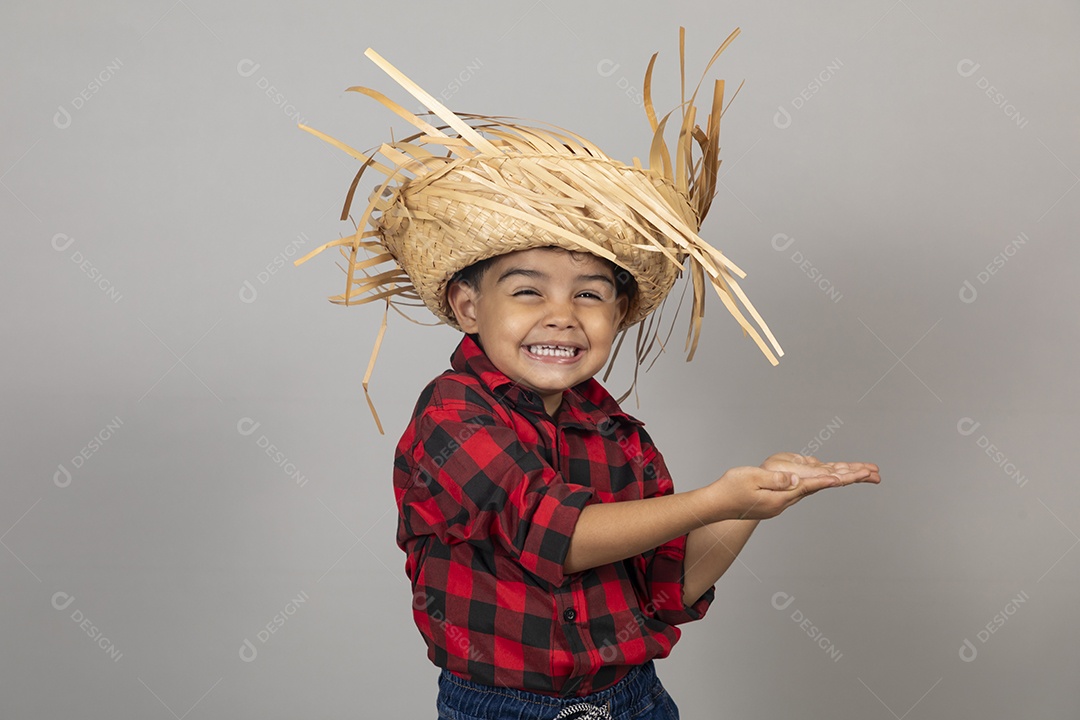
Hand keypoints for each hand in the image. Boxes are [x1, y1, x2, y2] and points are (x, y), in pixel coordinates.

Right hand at [701, 454, 879, 521]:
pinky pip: (807, 488)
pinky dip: (824, 481)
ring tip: (863, 473)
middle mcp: (786, 501)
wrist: (717, 505)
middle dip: (848, 478)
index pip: (809, 486)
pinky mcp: (779, 499)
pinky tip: (830, 478)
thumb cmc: (730, 490)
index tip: (846, 478)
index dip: (828, 480)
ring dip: (840, 478)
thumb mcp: (749, 479)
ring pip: (817, 487)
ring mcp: (783, 501)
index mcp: (780, 497)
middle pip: (822, 487)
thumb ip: (773, 480)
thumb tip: (794, 479)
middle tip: (873, 474)